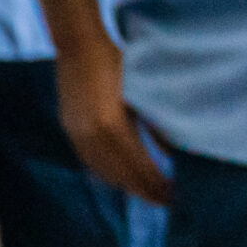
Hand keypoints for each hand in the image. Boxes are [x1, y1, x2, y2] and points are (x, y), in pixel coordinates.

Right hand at [56, 40, 170, 204]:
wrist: (79, 45)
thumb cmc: (119, 63)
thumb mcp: (145, 94)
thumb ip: (158, 126)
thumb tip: (176, 155)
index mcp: (114, 126)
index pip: (141, 170)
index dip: (159, 188)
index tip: (177, 197)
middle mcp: (92, 135)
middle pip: (123, 178)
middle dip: (147, 192)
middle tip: (168, 201)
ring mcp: (77, 134)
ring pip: (105, 174)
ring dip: (128, 186)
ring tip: (149, 192)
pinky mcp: (70, 129)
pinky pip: (90, 163)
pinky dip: (109, 175)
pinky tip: (124, 178)